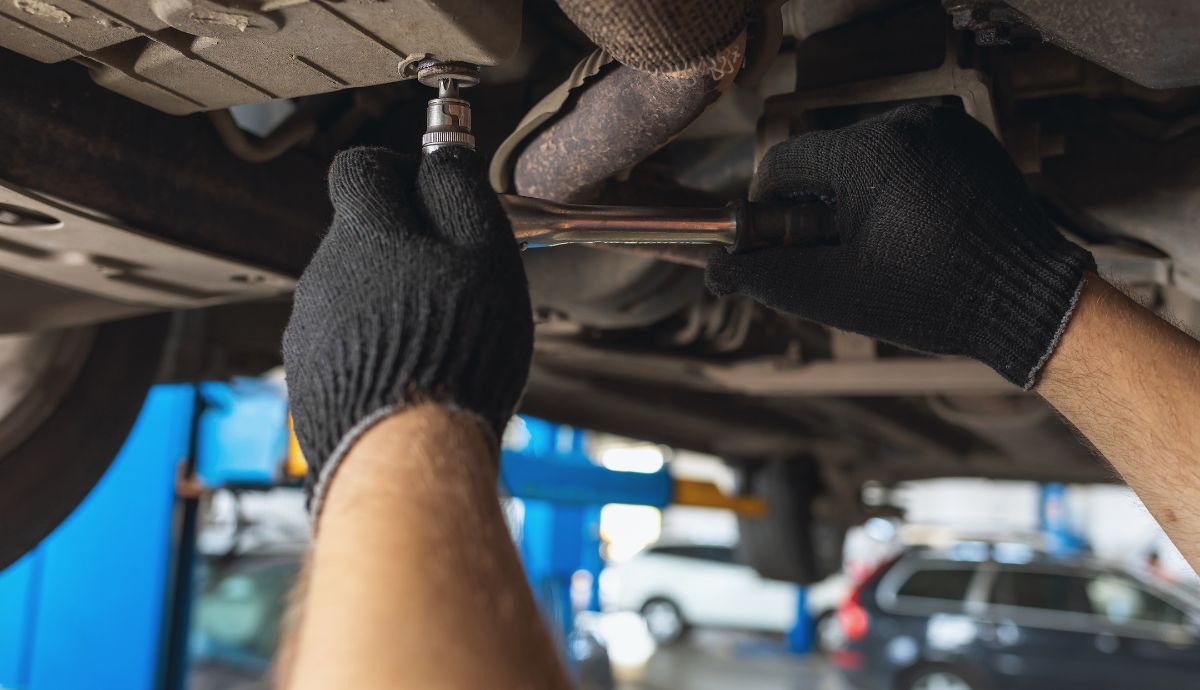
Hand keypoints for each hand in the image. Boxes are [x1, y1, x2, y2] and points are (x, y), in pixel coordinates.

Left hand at [283, 147, 532, 512]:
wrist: (406, 456)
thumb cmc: (456, 355)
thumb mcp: (484, 257)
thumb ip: (461, 194)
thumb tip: (444, 155)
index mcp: (365, 234)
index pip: (361, 167)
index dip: (399, 171)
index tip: (432, 193)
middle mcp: (324, 274)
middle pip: (359, 233)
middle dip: (403, 243)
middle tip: (454, 278)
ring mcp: (311, 327)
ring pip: (352, 288)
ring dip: (390, 298)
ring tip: (439, 337)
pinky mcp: (309, 376)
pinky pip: (344, 340)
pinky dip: (375, 344)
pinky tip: (411, 371)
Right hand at [706, 105, 1092, 387]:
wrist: (1032, 301)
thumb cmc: (936, 298)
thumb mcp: (837, 294)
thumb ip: (766, 278)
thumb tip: (716, 269)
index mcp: (871, 151)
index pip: (785, 163)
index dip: (768, 208)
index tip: (777, 243)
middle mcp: (910, 123)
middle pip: (826, 161)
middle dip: (819, 207)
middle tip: (838, 257)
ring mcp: (947, 128)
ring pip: (867, 160)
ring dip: (858, 200)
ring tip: (882, 251)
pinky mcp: (971, 142)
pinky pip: (910, 157)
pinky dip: (897, 190)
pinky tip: (913, 234)